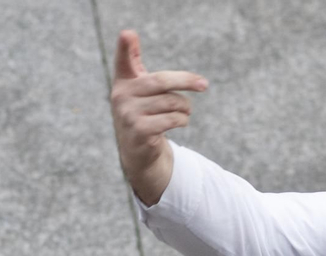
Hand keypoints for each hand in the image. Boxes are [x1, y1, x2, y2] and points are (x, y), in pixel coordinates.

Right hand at [109, 30, 207, 206]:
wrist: (137, 152)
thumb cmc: (142, 112)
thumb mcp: (137, 87)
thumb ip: (133, 61)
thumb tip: (128, 33)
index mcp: (123, 81)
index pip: (123, 61)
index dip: (125, 47)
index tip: (128, 33)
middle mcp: (121, 96)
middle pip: (162, 81)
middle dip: (186, 81)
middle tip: (204, 85)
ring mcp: (129, 115)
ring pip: (171, 102)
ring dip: (185, 107)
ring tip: (185, 110)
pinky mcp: (140, 132)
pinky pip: (172, 119)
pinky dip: (182, 120)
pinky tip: (181, 122)